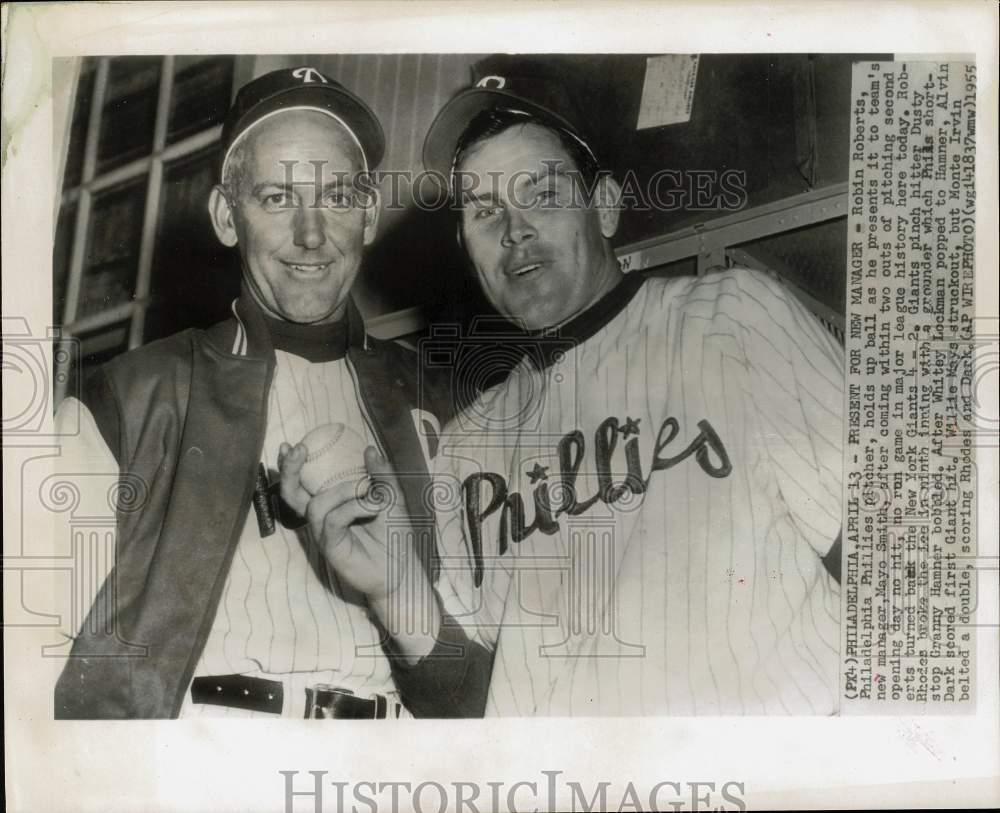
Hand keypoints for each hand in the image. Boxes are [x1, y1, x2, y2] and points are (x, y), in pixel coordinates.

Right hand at [279, 444, 398, 599]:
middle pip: (292, 494)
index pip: (302, 483)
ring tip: (367, 490)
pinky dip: (352, 508)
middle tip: (299, 450)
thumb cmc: (393, 532)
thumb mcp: (391, 496)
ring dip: (343, 491)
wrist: (402, 567)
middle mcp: (322, 517)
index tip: (290, 446)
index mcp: (331, 503)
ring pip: (317, 504)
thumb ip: (381, 474)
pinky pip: (333, 520)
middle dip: (291, 470)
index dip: (291, 465)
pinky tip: (371, 507)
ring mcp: (324, 533)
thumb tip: (369, 449)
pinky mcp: (331, 547)